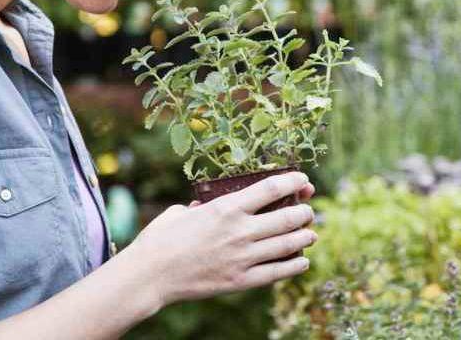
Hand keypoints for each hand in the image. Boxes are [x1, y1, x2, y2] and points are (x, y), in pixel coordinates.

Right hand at [117, 171, 316, 307]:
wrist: (150, 275)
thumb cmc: (161, 239)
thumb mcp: (182, 212)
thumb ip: (203, 206)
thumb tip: (209, 205)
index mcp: (226, 207)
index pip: (272, 188)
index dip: (294, 181)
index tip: (303, 180)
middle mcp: (240, 231)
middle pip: (288, 217)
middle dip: (305, 212)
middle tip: (308, 211)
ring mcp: (243, 257)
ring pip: (288, 245)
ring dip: (305, 238)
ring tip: (310, 235)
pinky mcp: (241, 280)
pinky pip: (277, 272)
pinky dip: (294, 265)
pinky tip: (301, 261)